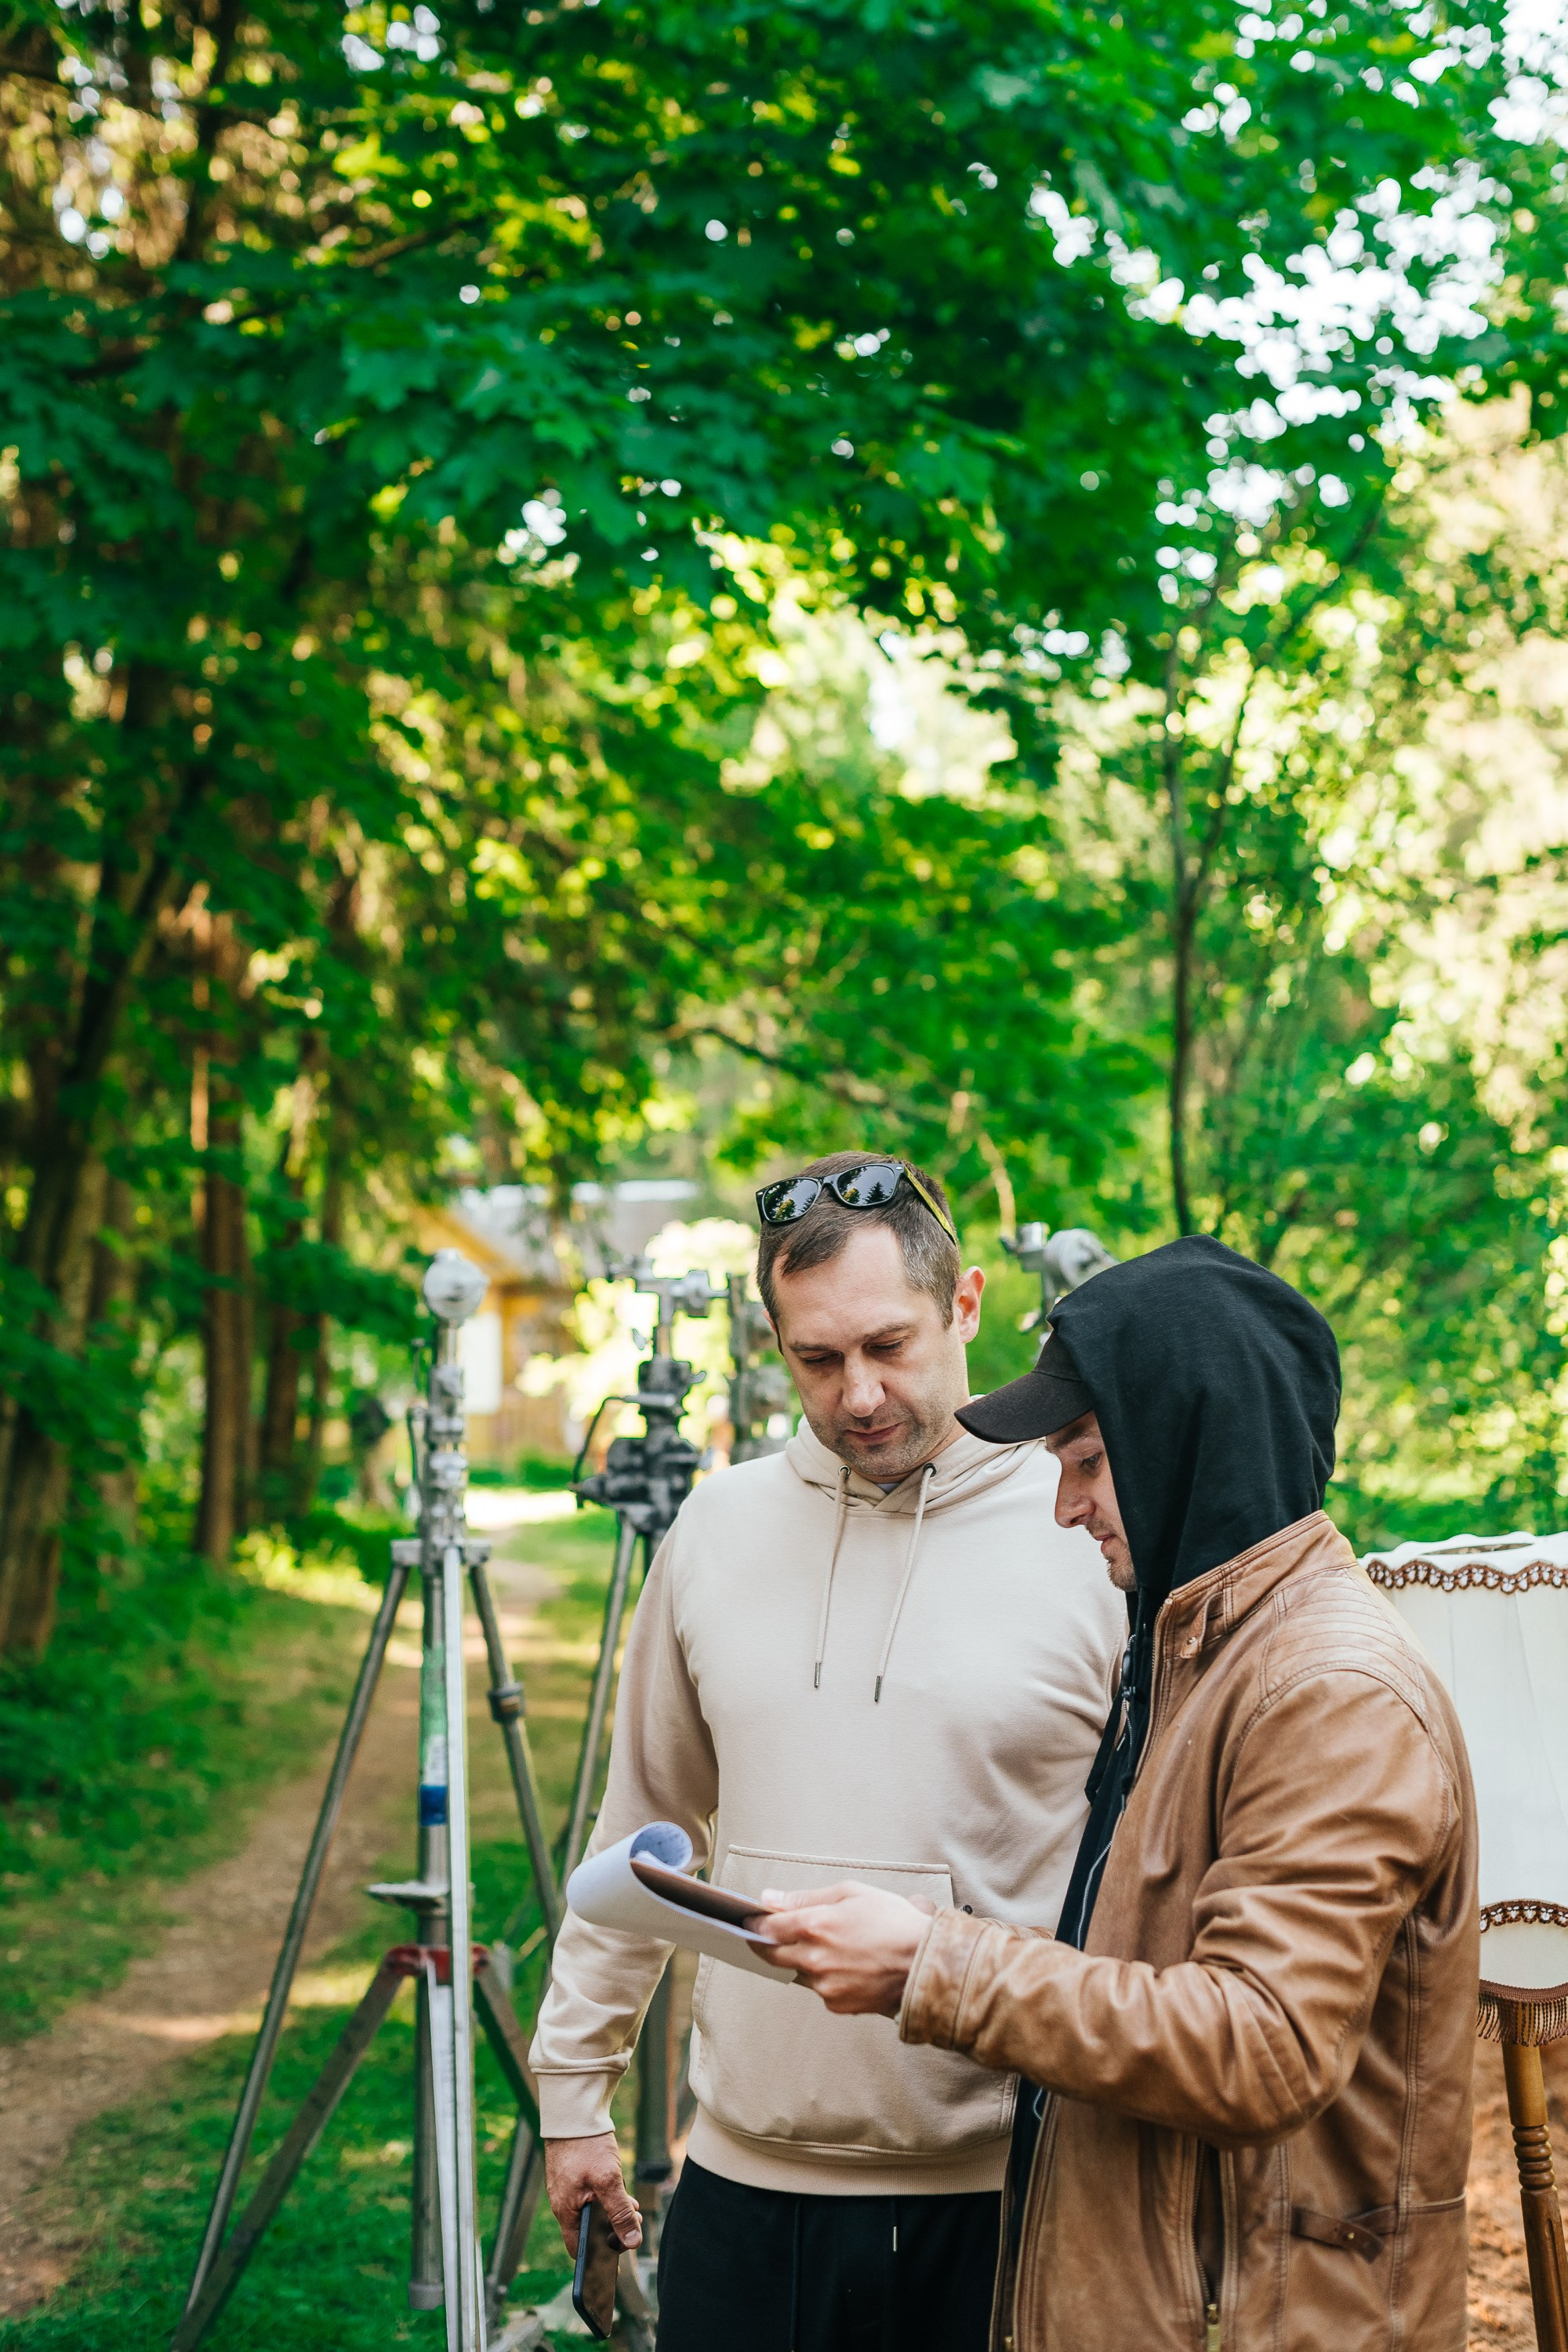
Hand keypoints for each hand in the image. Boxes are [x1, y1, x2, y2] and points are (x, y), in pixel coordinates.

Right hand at [544, 2132, 641, 2257]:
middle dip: (613, 2231)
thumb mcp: (608, 2180)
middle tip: (634, 2223)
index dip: (597, 2258)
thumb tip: (631, 2242)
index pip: (578, 2249)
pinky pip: (589, 2196)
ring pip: (591, 2212)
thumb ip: (620, 2212)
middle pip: (587, 2231)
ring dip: (612, 2213)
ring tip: (632, 2206)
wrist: (573, 2112)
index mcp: (566, 2211)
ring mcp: (566, 2188)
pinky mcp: (572, 2176)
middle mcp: (562, 2202)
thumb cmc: (586, 2145)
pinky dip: (606, 2198)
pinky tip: (621, 2191)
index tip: (618, 2258)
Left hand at [750, 1881, 932, 2015]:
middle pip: (772, 1955)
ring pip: (799, 1972)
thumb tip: (769, 1899)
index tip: (749, 1922)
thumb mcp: (851, 1893)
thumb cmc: (893, 1921)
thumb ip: (805, 1897)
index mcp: (815, 1926)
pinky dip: (827, 1979)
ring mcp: (825, 1986)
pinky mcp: (838, 2005)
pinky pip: (821, 1990)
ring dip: (804, 1961)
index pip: (767, 1928)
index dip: (754, 1924)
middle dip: (766, 1945)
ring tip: (834, 1948)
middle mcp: (814, 1959)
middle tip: (769, 1937)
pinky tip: (849, 1967)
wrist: (925, 1963)